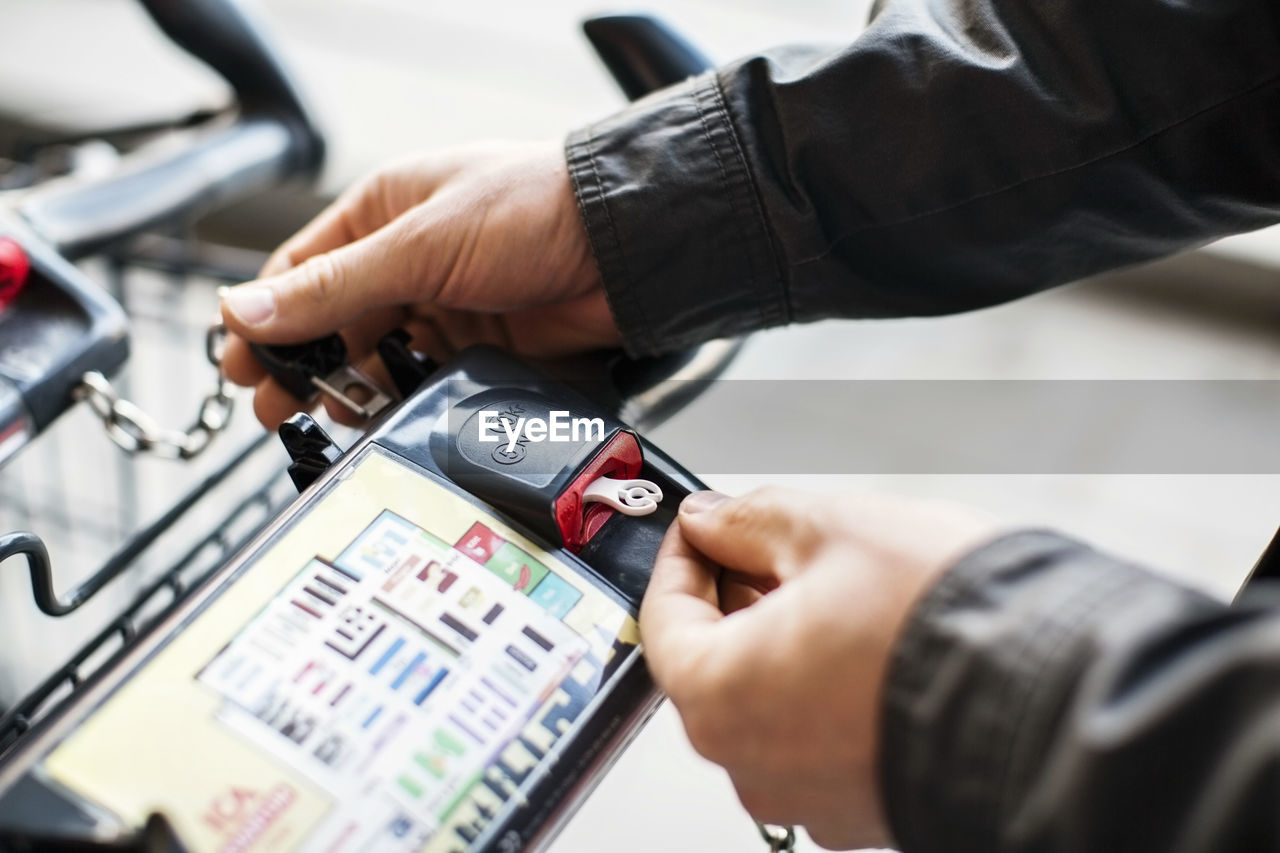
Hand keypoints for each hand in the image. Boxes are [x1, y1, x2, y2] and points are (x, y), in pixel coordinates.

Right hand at [219, 141, 615, 427]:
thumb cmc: (532, 210)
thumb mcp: (419, 244)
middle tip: (272, 409)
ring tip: (321, 421)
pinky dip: (399, 399)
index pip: (303, 269)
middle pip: (335, 320)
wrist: (624, 246)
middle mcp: (409, 258)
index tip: (239, 361)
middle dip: (301, 365)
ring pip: (377, 355)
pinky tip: (380, 419)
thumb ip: (335, 287)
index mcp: (384, 211)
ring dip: (348, 388)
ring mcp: (445, 304)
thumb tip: (246, 312)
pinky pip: (423, 378)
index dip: (267, 317)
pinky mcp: (479, 345)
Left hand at [640, 487, 1000, 849]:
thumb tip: (711, 520)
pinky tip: (868, 645)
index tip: (701, 528)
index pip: (663, 620)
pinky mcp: (865, 809)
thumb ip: (749, 521)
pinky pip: (820, 740)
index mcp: (720, 696)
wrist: (1060, 698)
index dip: (681, 559)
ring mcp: (811, 797)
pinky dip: (826, 690)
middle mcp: (754, 764)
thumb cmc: (945, 624)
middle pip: (714, 665)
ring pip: (769, 704)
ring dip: (783, 642)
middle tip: (767, 548)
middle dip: (734, 597)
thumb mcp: (829, 531)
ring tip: (834, 589)